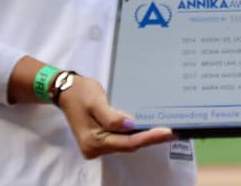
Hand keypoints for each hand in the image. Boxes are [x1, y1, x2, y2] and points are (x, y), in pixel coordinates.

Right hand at [55, 75, 174, 158]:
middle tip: (174, 132)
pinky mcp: (102, 139)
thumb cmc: (81, 93)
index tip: (167, 132)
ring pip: (127, 144)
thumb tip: (131, 126)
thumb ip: (112, 117)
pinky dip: (136, 134)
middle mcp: (95, 149)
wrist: (66, 91)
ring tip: (167, 131)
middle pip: (128, 146)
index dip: (148, 138)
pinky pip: (122, 139)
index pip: (126, 143)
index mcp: (93, 142)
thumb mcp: (96, 102)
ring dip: (145, 137)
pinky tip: (150, 128)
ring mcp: (98, 146)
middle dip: (151, 139)